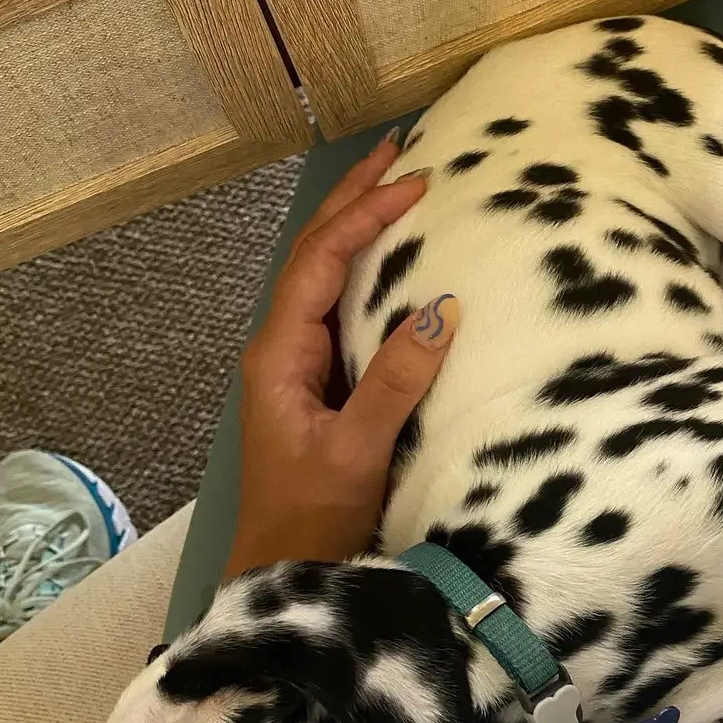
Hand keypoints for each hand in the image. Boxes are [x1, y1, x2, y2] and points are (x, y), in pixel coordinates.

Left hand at [224, 135, 457, 578]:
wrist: (286, 573)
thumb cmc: (314, 518)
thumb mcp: (358, 451)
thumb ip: (396, 382)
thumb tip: (441, 309)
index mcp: (280, 354)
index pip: (321, 262)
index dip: (365, 216)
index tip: (415, 182)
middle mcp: (284, 348)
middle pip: (317, 254)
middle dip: (355, 199)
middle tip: (402, 149)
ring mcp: (301, 365)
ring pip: (329, 278)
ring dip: (361, 228)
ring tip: (400, 185)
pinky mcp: (323, 385)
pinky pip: (346, 311)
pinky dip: (372, 273)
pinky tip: (400, 262)